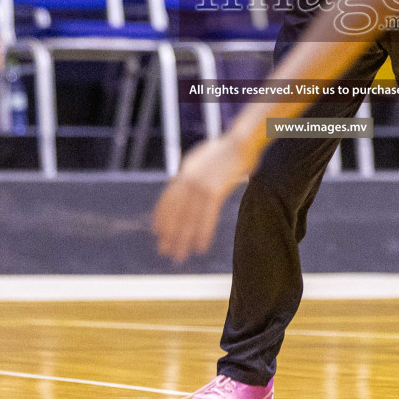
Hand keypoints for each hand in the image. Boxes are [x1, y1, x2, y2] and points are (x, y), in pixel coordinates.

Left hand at [153, 131, 261, 262]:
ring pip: (189, 219)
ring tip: (180, 256)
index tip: (157, 233)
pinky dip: (203, 234)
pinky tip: (200, 247)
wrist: (241, 141)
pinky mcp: (216, 192)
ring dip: (184, 240)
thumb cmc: (225, 150)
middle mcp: (188, 180)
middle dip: (170, 234)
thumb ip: (188, 171)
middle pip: (175, 213)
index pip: (167, 200)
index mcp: (184, 172)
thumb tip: (177, 182)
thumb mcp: (199, 158)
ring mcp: (201, 186)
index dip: (161, 218)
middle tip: (165, 251)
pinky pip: (207, 218)